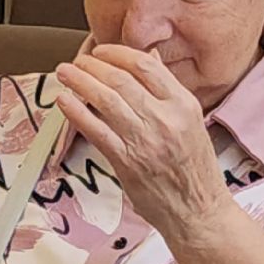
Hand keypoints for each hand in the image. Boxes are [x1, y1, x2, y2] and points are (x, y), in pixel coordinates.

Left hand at [52, 45, 233, 248]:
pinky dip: (76, 112)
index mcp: (183, 104)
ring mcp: (145, 140)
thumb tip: (150, 59)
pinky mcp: (127, 162)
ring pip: (106, 100)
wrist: (199, 211)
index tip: (101, 51)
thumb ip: (168, 91)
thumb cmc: (195, 170)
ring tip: (66, 73)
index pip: (146, 65)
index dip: (117, 53)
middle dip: (92, 65)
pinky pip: (96, 130)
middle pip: (121, 79)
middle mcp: (166, 118)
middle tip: (78, 61)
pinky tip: (64, 101)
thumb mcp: (191, 121)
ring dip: (80, 82)